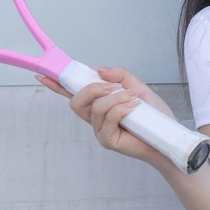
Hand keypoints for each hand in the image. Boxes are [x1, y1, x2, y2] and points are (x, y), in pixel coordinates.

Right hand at [36, 65, 173, 167]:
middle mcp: (95, 118)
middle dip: (93, 89)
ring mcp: (100, 131)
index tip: (43, 75)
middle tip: (115, 87)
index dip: (57, 85)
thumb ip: (119, 76)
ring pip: (95, 108)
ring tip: (133, 97)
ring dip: (115, 98)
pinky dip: (121, 108)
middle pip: (76, 101)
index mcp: (98, 104)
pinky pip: (108, 119)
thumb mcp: (137, 87)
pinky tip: (134, 106)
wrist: (167, 136)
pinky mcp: (108, 140)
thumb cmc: (153, 115)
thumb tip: (98, 69)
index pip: (73, 94)